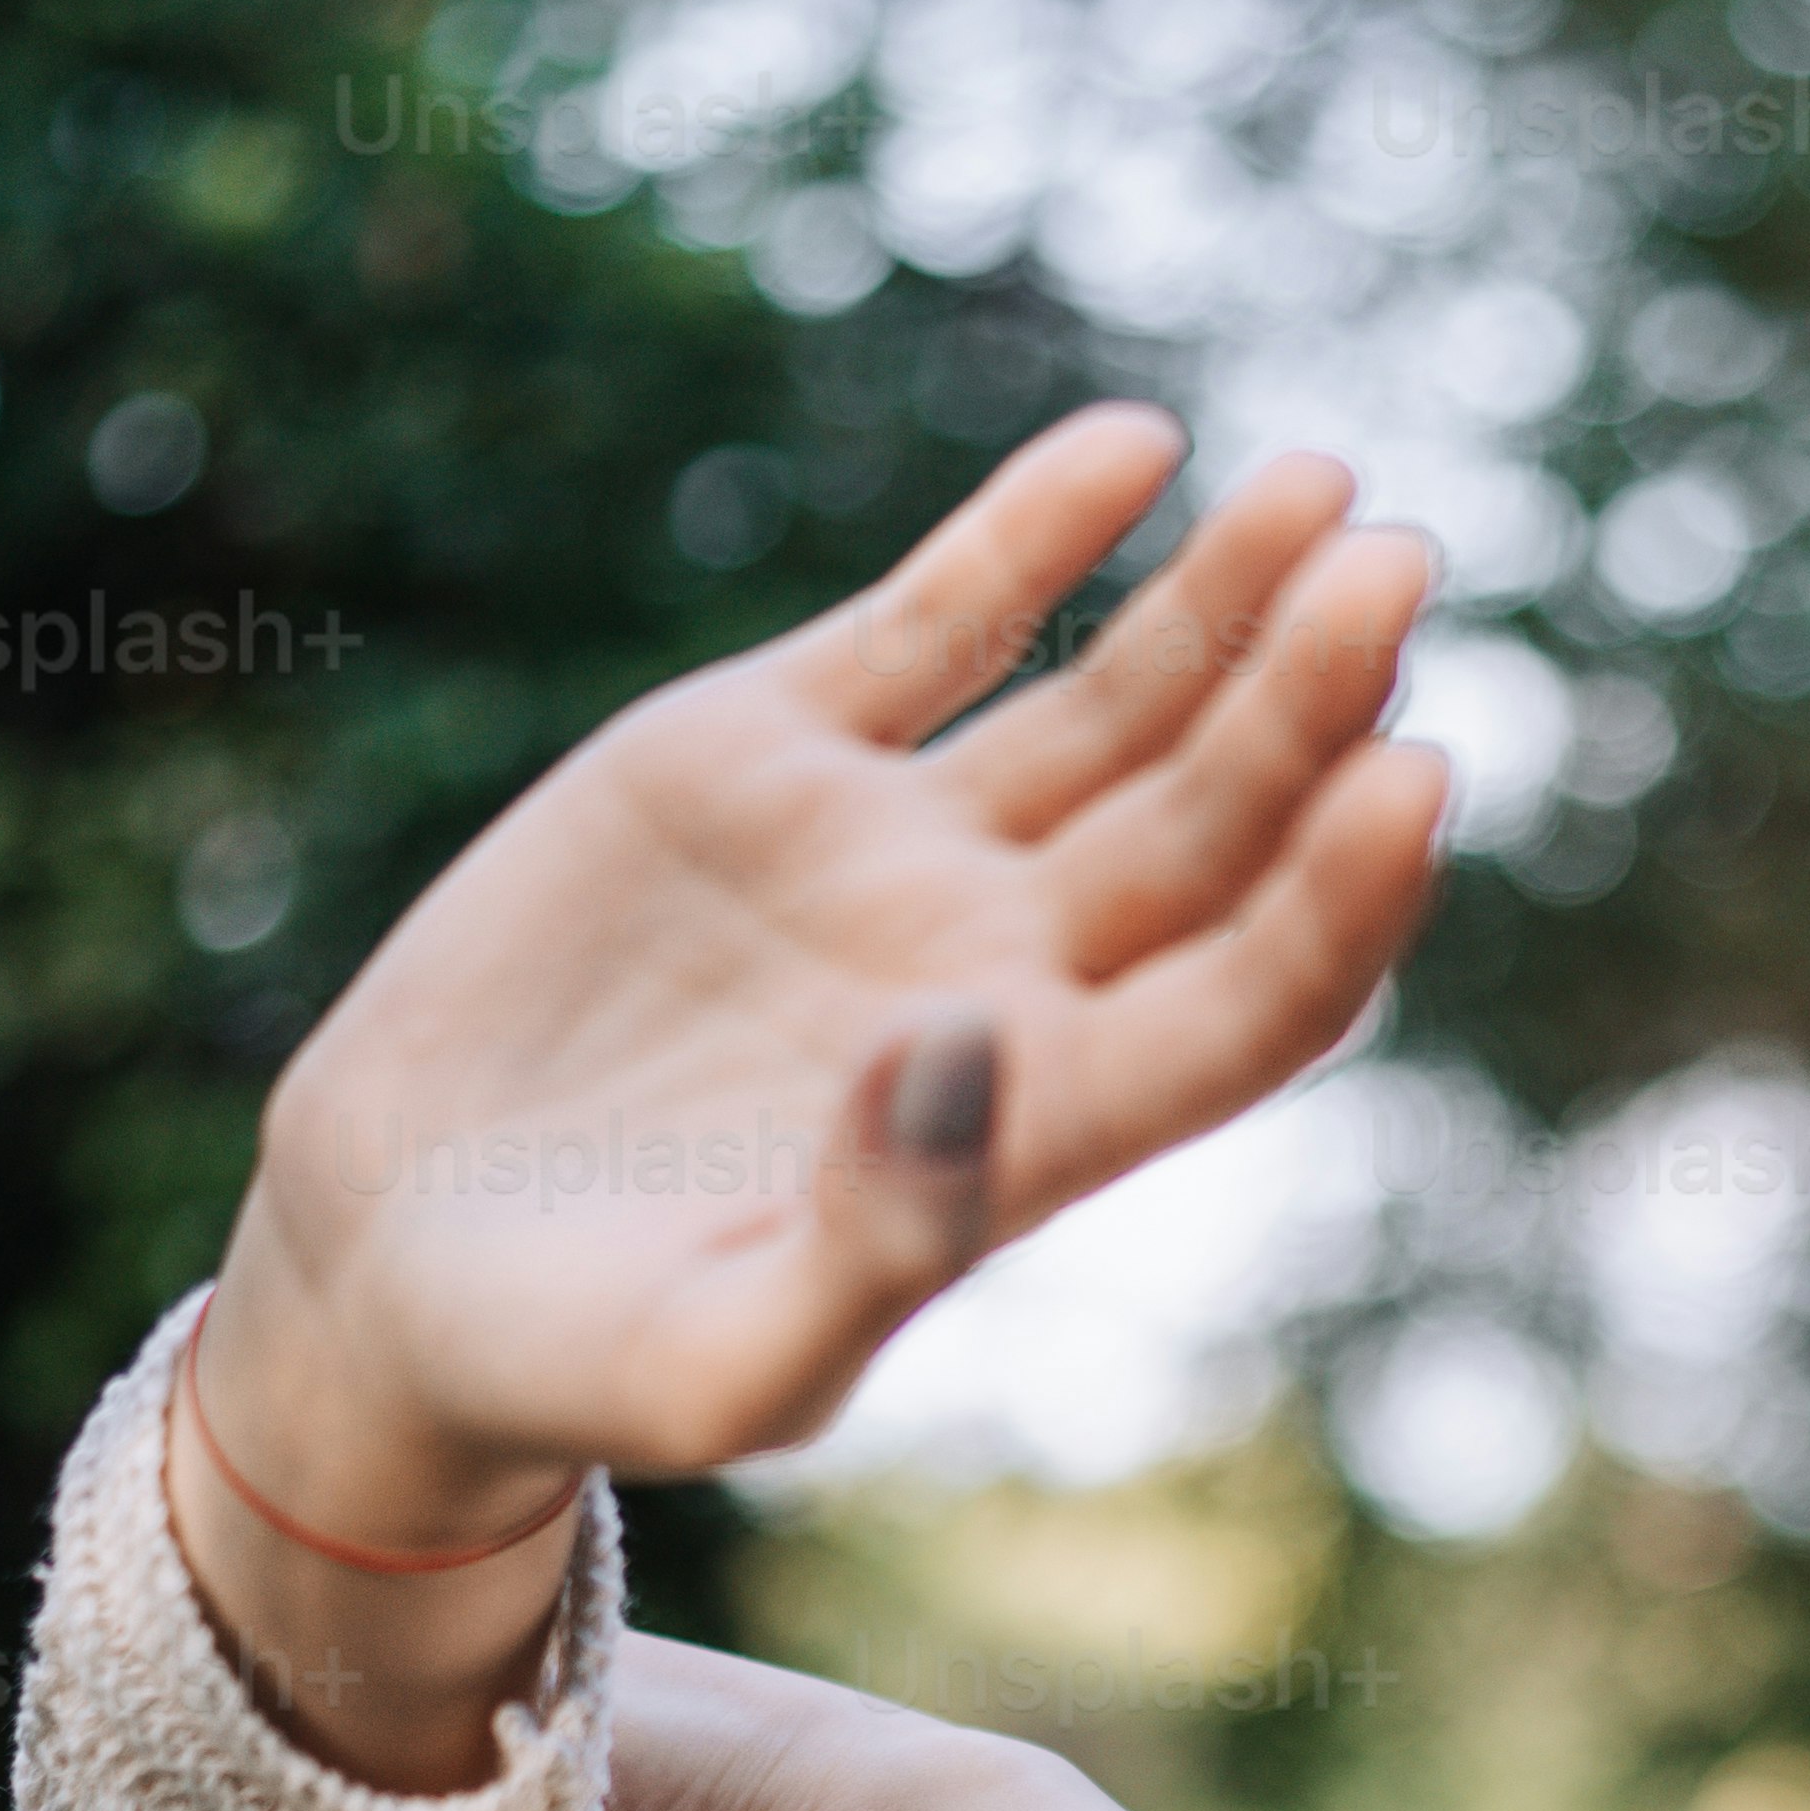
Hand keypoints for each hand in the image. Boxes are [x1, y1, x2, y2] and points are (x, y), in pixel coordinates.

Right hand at [213, 411, 1443, 1521]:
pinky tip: (1138, 445)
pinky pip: (940, 620)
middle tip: (1398, 568)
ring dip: (1223, 602)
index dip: (1344, 897)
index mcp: (1040, 1124)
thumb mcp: (717, 1364)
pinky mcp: (776, 750)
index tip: (1412, 775)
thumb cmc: (578, 1365)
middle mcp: (1004, 970)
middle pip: (1218, 826)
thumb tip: (970, 1062)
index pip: (1256, 1002)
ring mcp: (901, 849)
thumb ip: (869, 1247)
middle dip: (1309, 699)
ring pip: (1114, 706)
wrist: (397, 1259)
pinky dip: (1035, 532)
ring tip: (1323, 490)